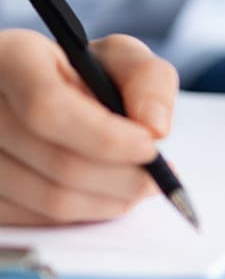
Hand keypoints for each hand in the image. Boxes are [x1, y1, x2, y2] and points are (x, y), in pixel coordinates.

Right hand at [0, 31, 175, 224]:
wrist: (41, 94)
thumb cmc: (81, 74)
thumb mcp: (119, 59)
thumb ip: (148, 80)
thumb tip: (155, 128)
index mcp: (12, 59)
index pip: (48, 108)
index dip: (107, 138)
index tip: (149, 147)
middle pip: (58, 162)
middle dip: (124, 177)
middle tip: (157, 177)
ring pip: (51, 201)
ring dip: (112, 201)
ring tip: (138, 184)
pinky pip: (42, 219)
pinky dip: (86, 212)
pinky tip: (104, 193)